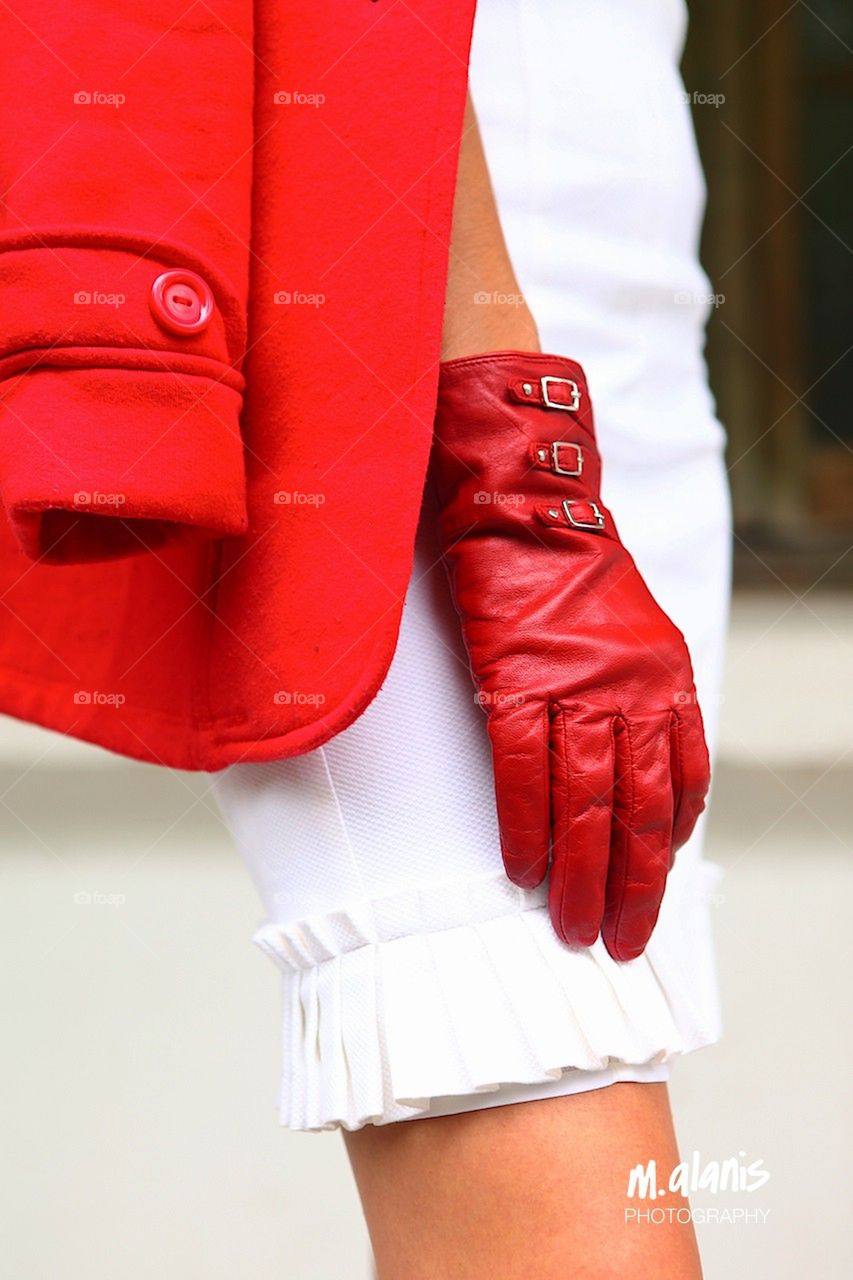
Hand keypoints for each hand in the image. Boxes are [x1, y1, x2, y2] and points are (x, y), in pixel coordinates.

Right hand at [431, 350, 710, 960]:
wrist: (521, 510)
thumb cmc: (568, 576)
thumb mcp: (632, 637)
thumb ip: (637, 703)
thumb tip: (630, 772)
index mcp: (667, 680)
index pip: (683, 786)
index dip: (668, 848)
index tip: (651, 888)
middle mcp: (632, 690)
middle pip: (638, 810)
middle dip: (632, 886)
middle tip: (619, 942)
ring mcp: (575, 687)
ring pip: (587, 803)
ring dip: (581, 875)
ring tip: (572, 927)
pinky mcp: (518, 681)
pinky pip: (525, 771)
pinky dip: (525, 825)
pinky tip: (522, 868)